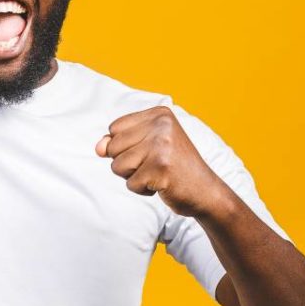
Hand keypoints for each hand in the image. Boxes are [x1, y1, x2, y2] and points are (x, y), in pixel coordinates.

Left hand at [95, 106, 232, 217]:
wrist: (206, 191)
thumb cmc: (173, 168)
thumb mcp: (147, 147)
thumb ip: (119, 142)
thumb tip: (98, 147)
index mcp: (159, 114)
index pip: (114, 128)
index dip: (124, 146)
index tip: (150, 151)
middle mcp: (161, 125)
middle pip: (113, 147)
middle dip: (127, 163)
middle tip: (155, 165)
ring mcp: (162, 146)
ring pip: (117, 166)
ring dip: (133, 177)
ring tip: (157, 174)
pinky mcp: (161, 169)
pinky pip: (130, 184)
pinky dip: (142, 190)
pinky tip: (162, 184)